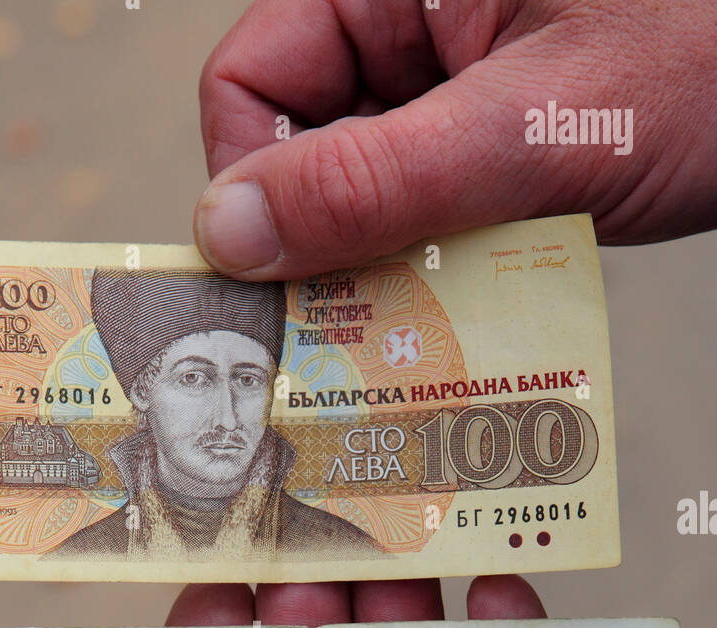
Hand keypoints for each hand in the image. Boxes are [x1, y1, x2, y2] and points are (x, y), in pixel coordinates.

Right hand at [193, 0, 716, 277]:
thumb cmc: (713, 56)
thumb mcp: (532, 127)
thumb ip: (376, 181)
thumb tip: (233, 229)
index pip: (250, 81)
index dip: (250, 185)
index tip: (278, 277)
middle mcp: (412, 27)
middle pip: (302, 150)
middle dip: (328, 242)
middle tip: (357, 323)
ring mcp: (455, 88)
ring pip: (364, 197)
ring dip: (390, 267)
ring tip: (438, 306)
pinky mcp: (493, 143)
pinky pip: (427, 216)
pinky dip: (441, 269)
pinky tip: (476, 296)